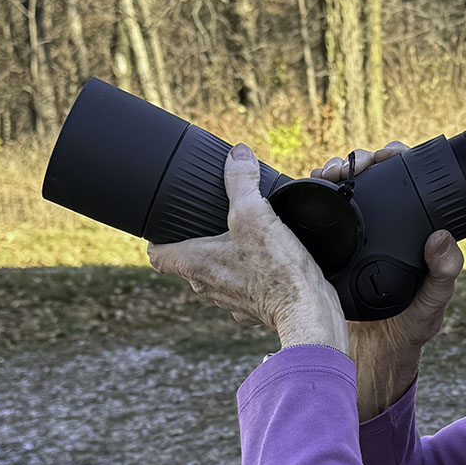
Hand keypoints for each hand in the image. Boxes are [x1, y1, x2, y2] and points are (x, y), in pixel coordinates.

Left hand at [148, 143, 348, 352]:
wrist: (308, 310)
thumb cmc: (276, 268)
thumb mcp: (255, 212)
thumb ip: (241, 180)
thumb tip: (237, 154)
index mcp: (195, 263)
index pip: (157, 255)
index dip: (158, 238)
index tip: (169, 226)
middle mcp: (207, 286)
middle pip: (189, 263)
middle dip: (199, 244)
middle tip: (214, 222)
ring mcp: (230, 301)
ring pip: (218, 277)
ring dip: (226, 260)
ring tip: (246, 239)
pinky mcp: (255, 308)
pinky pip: (246, 289)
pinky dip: (252, 276)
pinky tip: (269, 263)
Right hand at [314, 143, 464, 418]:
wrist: (372, 358)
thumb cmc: (410, 330)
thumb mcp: (431, 304)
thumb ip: (442, 275)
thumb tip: (441, 237)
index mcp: (413, 231)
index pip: (407, 180)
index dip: (396, 158)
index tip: (385, 155)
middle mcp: (384, 228)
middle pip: (369, 178)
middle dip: (356, 161)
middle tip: (346, 167)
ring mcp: (354, 238)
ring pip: (342, 192)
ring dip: (332, 175)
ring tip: (325, 174)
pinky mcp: (329, 251)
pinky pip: (320, 218)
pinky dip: (312, 200)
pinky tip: (305, 192)